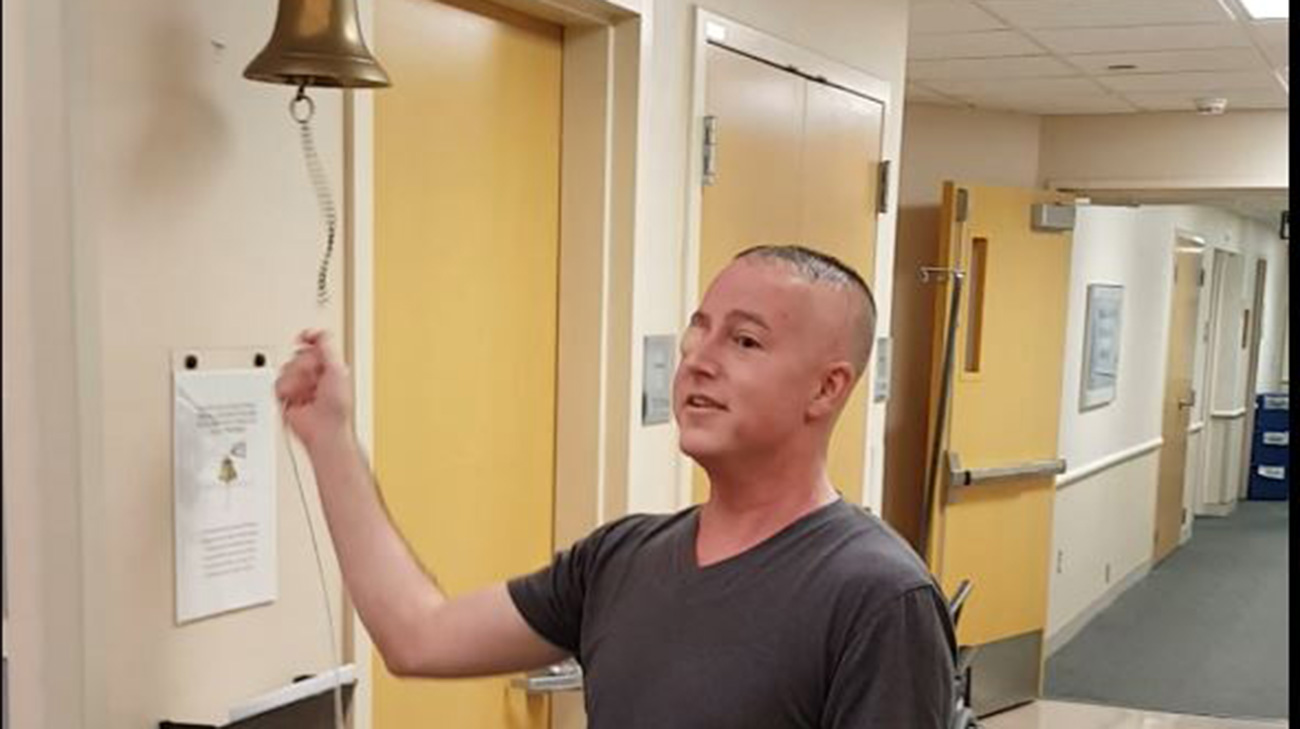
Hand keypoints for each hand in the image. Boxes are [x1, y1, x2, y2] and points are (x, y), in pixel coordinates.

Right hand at [276, 329, 354, 450]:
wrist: (324, 428)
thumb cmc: (336, 406)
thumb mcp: (337, 370)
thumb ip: (326, 347)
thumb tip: (316, 333)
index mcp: (327, 367)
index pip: (314, 345)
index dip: (308, 339)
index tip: (304, 337)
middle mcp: (313, 374)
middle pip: (298, 355)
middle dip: (304, 366)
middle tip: (314, 378)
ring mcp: (299, 384)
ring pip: (286, 368)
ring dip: (296, 380)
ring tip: (307, 392)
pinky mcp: (286, 395)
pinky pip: (277, 384)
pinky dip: (287, 390)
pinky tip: (297, 398)